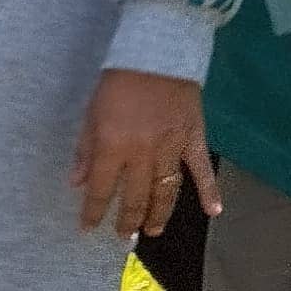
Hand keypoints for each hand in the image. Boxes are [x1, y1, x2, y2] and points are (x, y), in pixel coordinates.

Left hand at [71, 67, 217, 240]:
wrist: (158, 54)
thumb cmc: (117, 83)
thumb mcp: (91, 114)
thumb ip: (85, 150)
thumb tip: (77, 183)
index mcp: (112, 146)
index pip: (100, 189)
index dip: (93, 212)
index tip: (87, 228)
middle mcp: (142, 152)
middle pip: (135, 196)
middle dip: (128, 220)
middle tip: (123, 236)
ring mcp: (172, 147)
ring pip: (166, 190)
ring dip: (160, 214)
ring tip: (152, 231)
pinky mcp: (194, 138)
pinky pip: (202, 169)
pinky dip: (209, 191)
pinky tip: (213, 211)